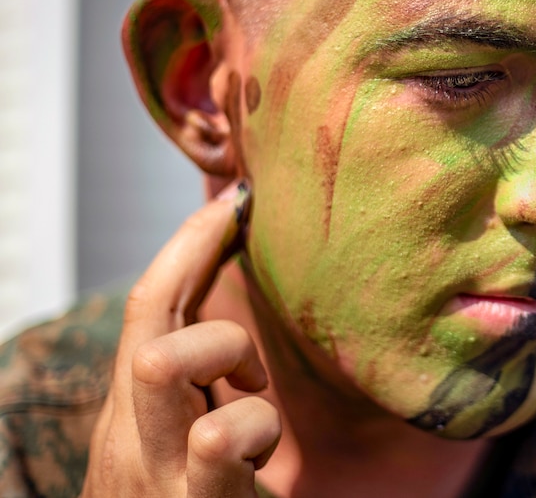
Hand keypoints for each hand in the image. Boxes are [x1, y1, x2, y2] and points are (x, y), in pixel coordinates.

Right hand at [81, 182, 280, 496]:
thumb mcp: (186, 452)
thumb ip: (202, 394)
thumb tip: (236, 318)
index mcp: (133, 423)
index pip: (150, 309)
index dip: (187, 247)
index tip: (234, 203)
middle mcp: (130, 444)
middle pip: (149, 319)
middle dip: (197, 285)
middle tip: (249, 342)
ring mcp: (154, 476)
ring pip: (164, 360)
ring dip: (227, 359)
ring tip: (254, 413)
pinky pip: (217, 439)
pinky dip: (249, 427)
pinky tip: (267, 468)